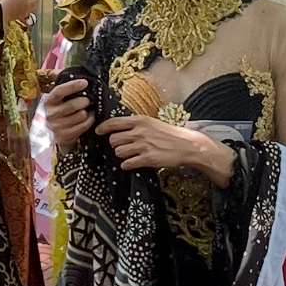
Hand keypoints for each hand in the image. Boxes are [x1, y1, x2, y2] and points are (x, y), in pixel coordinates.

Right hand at [0, 0, 37, 27]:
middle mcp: (28, 3)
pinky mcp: (24, 16)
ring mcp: (27, 10)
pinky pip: (29, 12)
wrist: (3, 12)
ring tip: (29, 3)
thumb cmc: (6, 1)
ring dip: (33, 4)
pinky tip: (24, 10)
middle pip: (36, 0)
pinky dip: (28, 11)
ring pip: (34, 7)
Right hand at [46, 77, 93, 150]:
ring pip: (79, 116)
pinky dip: (89, 121)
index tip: (85, 82)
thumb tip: (78, 74)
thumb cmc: (62, 110)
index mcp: (48, 101)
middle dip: (84, 101)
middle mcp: (49, 114)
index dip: (73, 86)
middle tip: (88, 100)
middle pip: (72, 105)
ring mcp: (55, 127)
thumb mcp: (60, 99)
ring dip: (88, 113)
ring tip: (89, 110)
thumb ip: (65, 87)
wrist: (57, 133)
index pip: (60, 91)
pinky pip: (82, 127)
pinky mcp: (63, 137)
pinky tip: (89, 118)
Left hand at [96, 116, 235, 185]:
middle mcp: (139, 132)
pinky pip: (127, 163)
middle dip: (115, 144)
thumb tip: (118, 128)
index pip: (113, 123)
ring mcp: (143, 145)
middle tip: (122, 146)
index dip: (102, 128)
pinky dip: (127, 164)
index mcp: (139, 120)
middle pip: (113, 139)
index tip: (98, 132)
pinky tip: (133, 163)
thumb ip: (135, 124)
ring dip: (121, 155)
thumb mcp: (151, 123)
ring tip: (130, 155)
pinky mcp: (148, 159)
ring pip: (118, 152)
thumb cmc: (168, 133)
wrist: (187, 145)